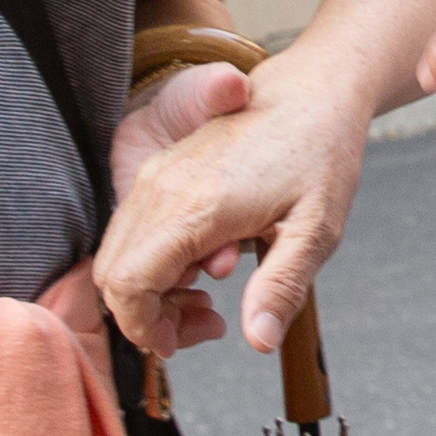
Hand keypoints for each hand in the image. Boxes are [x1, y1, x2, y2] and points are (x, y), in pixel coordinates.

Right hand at [94, 59, 352, 356]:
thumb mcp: (316, 230)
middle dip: (143, 316)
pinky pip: (132, 230)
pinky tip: (201, 270)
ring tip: (205, 304)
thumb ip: (282, 287)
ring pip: (118, 252)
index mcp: (195, 207)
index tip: (178, 344)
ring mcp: (157, 175)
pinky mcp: (161, 170)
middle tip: (201, 326)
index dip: (143, 328)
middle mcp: (162, 188)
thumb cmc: (323, 155)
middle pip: (113, 274)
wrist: (314, 91)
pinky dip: (151, 264)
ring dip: (148, 291)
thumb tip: (259, 341)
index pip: (128, 285)